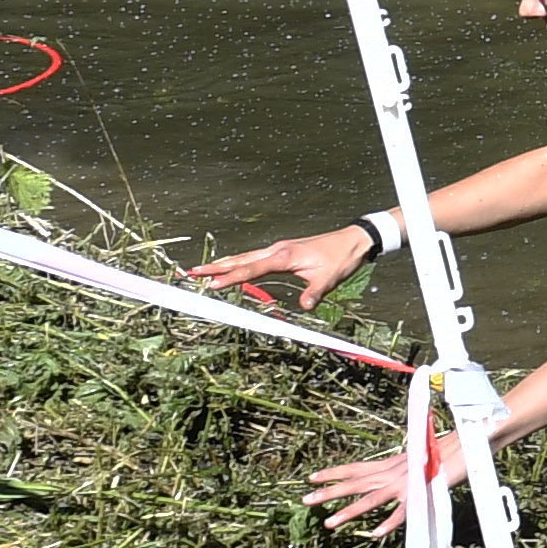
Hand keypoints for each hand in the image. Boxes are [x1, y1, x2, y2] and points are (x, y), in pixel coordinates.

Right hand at [190, 224, 373, 311]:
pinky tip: (233, 267)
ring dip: (225, 263)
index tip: (212, 284)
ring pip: (246, 257)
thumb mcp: (329, 278)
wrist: (353, 240)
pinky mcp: (283, 252)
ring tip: (203, 270)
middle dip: (216, 267)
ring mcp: (279, 250)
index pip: (252, 268)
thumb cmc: (340, 257)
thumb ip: (314, 292)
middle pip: (241, 259)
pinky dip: (240, 263)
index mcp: (284, 255)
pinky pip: (255, 258)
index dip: (232, 277)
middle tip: (193, 272)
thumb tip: (305, 307)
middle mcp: (277, 250)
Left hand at [304, 426, 459, 534]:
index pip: (357, 468)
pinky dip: (389, 522)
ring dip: (349, 511)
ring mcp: (406, 482)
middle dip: (329, 492)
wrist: (470, 442)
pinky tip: (375, 534)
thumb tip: (398, 480)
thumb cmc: (447, 451)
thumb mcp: (422, 461)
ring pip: (371, 499)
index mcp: (393, 463)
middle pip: (356, 483)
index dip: (334, 473)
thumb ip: (408, 470)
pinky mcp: (422, 492)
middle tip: (305, 500)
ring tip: (329, 523)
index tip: (312, 478)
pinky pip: (402, 511)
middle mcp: (394, 471)